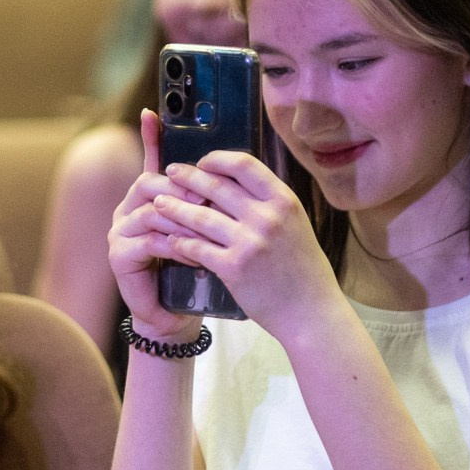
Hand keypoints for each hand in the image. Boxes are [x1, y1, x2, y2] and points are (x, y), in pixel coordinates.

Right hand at [106, 111, 208, 344]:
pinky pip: (150, 241)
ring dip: (184, 219)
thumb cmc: (197, 272)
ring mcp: (119, 232)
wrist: (177, 315)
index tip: (152, 113)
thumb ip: (210, 203)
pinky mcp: (119, 256)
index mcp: (148, 199)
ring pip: (151, 210)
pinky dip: (178, 246)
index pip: (151, 162)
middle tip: (212, 199)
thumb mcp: (208, 232)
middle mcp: (128, 210)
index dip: (150, 138)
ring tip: (210, 229)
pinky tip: (197, 254)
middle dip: (184, 189)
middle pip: (151, 183)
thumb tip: (230, 170)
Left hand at [150, 147, 344, 344]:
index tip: (202, 162)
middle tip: (169, 173)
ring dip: (174, 208)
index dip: (217, 159)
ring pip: (200, 216)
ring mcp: (249, 242)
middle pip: (216, 185)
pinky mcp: (233, 267)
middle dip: (187, 177)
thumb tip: (233, 182)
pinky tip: (170, 239)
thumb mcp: (295, 224)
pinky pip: (196, 247)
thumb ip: (269, 203)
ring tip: (159, 204)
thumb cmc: (302, 268)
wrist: (310, 311)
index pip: (244, 164)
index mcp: (283, 200)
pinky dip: (180, 242)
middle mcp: (267, 217)